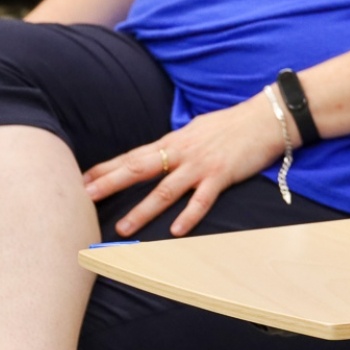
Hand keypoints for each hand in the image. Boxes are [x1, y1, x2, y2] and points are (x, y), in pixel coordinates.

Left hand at [81, 93, 286, 236]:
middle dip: (110, 183)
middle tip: (84, 197)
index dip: (106, 168)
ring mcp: (201, 165)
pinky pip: (202, 199)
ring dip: (143, 209)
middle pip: (138, 168)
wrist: (268, 117)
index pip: (133, 155)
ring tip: (123, 227)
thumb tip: (160, 152)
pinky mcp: (222, 175)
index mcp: (174, 141)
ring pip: (165, 189)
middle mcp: (182, 152)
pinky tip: (176, 231)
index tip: (81, 180)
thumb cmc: (235, 123)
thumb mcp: (198, 129)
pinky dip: (189, 215)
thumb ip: (177, 143)